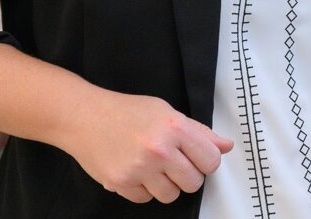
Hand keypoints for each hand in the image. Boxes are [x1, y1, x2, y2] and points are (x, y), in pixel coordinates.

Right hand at [62, 91, 234, 203]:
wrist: (84, 117)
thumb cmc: (126, 111)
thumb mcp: (167, 112)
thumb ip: (198, 132)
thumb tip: (225, 146)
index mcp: (175, 127)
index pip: (210, 160)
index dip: (207, 161)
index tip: (199, 158)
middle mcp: (159, 149)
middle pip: (193, 182)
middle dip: (188, 175)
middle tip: (175, 163)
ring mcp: (139, 168)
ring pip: (171, 195)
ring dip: (166, 185)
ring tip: (154, 167)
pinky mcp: (121, 183)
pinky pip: (145, 199)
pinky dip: (143, 189)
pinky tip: (137, 171)